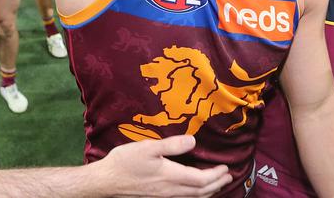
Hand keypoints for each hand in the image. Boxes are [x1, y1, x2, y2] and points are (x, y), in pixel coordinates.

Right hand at [99, 135, 232, 196]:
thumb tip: (193, 141)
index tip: (225, 168)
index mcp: (170, 177)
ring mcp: (163, 197)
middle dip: (217, 184)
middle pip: (200, 192)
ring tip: (218, 185)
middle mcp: (170, 191)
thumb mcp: (148, 147)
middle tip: (228, 176)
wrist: (105, 181)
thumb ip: (172, 145)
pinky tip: (195, 193)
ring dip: (208, 192)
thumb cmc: (125, 162)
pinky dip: (195, 197)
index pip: (201, 180)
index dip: (216, 175)